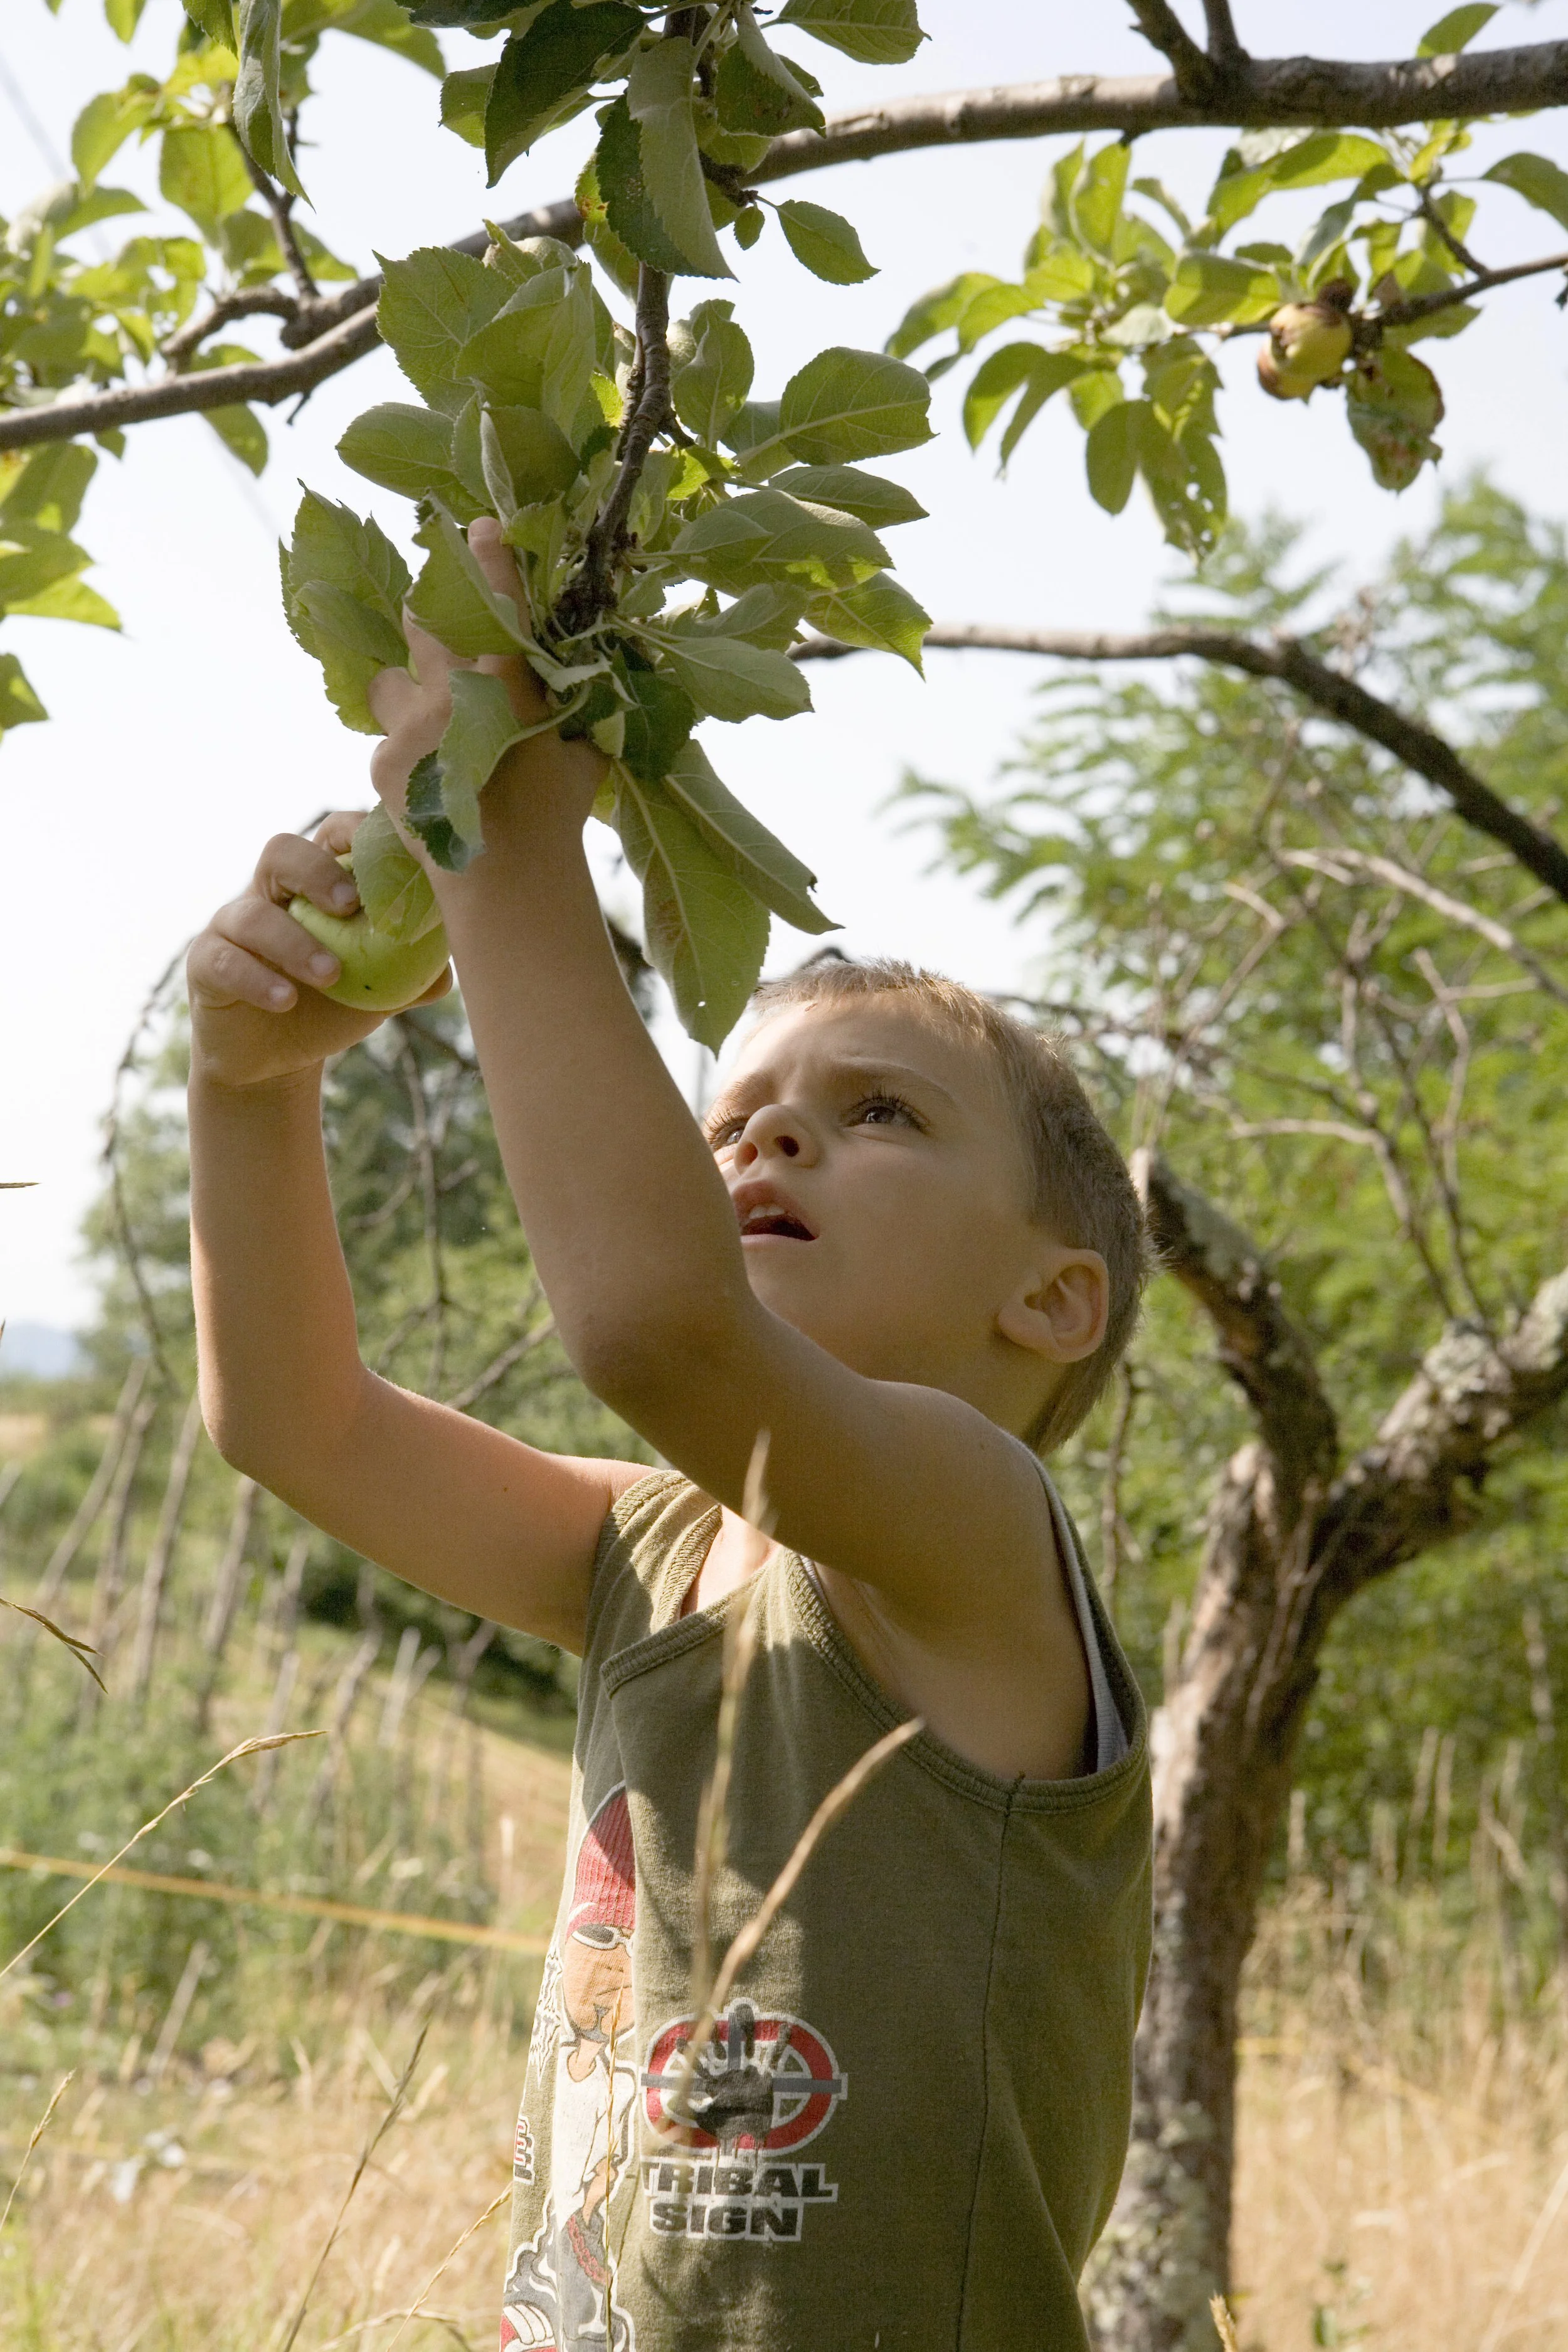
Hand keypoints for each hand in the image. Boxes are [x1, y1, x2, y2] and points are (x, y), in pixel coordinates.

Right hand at [187, 812, 451, 1089]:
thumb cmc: (333, 1006)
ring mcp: (232, 925)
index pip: (331, 835)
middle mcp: (271, 893)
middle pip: (281, 852)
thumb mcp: (382, 990)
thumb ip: (416, 973)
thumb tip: (452, 966)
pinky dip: (256, 979)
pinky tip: (285, 1001)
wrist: (276, 1059)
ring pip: (252, 914)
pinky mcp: (206, 964)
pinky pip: (223, 961)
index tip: (389, 852)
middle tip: (352, 905)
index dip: (355, 832)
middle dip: (317, 872)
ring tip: (331, 975)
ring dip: (294, 942)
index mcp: (317, 884)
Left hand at [366, 518, 603, 841]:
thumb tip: (593, 677)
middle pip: (421, 619)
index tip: (481, 526)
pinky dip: (406, 743)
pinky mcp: (382, 761)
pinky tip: (429, 769)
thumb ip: (579, 708)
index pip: (496, 601)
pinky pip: (386, 734)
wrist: (507, 882)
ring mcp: (410, 727)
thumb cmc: (557, 817)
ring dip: (403, 684)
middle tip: (439, 607)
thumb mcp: (582, 752)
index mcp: (506, 682)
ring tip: (424, 707)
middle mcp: (450, 694)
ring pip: (387, 677)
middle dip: (428, 607)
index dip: (489, 556)